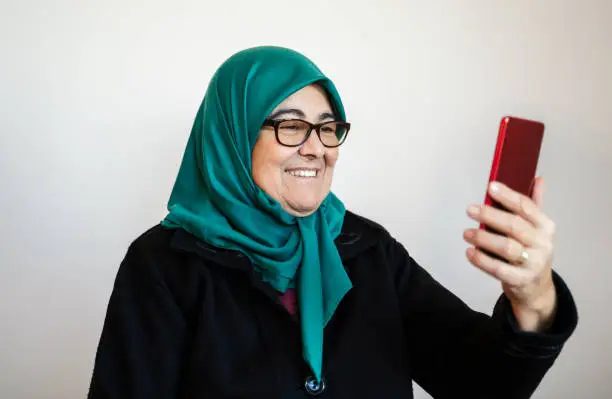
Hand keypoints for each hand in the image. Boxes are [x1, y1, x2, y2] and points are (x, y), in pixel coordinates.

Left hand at [462, 177, 556, 331]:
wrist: (536, 289)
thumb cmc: (530, 252)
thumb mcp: (536, 229)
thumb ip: (533, 205)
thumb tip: (538, 178)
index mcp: (546, 227)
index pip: (526, 207)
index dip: (507, 195)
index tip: (490, 186)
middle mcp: (542, 244)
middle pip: (514, 225)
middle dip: (490, 215)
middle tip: (470, 209)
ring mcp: (533, 263)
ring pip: (506, 247)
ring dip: (483, 238)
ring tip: (466, 233)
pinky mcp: (520, 280)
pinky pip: (498, 269)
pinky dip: (481, 260)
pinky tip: (469, 252)